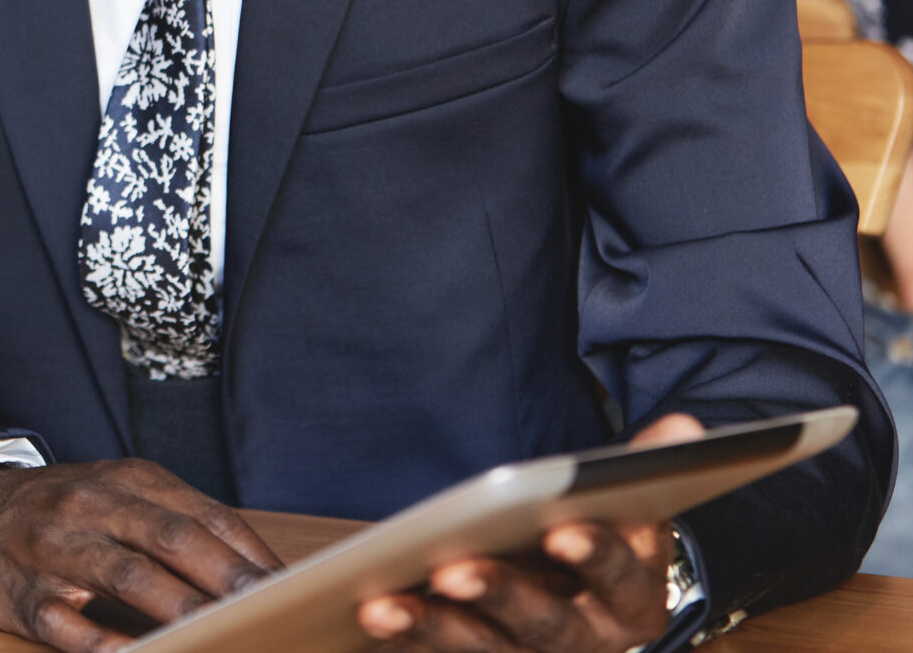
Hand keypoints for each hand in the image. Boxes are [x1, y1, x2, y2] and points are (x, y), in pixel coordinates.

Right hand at [0, 456, 279, 650]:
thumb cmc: (64, 512)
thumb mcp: (118, 495)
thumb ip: (181, 525)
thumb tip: (262, 572)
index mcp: (125, 480)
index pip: (203, 515)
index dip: (250, 554)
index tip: (294, 589)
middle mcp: (90, 507)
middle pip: (171, 539)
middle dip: (227, 579)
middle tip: (271, 610)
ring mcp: (54, 550)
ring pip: (126, 577)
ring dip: (180, 610)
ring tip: (222, 635)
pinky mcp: (23, 596)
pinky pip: (70, 626)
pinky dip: (109, 646)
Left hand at [355, 413, 704, 652]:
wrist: (570, 599)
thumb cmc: (592, 541)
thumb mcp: (624, 509)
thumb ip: (642, 470)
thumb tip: (686, 427)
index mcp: (634, 597)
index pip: (620, 575)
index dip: (595, 554)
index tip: (563, 531)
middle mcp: (589, 639)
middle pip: (547, 622)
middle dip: (500, 595)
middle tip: (452, 571)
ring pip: (486, 648)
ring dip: (433, 628)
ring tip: (383, 605)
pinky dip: (408, 639)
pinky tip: (372, 615)